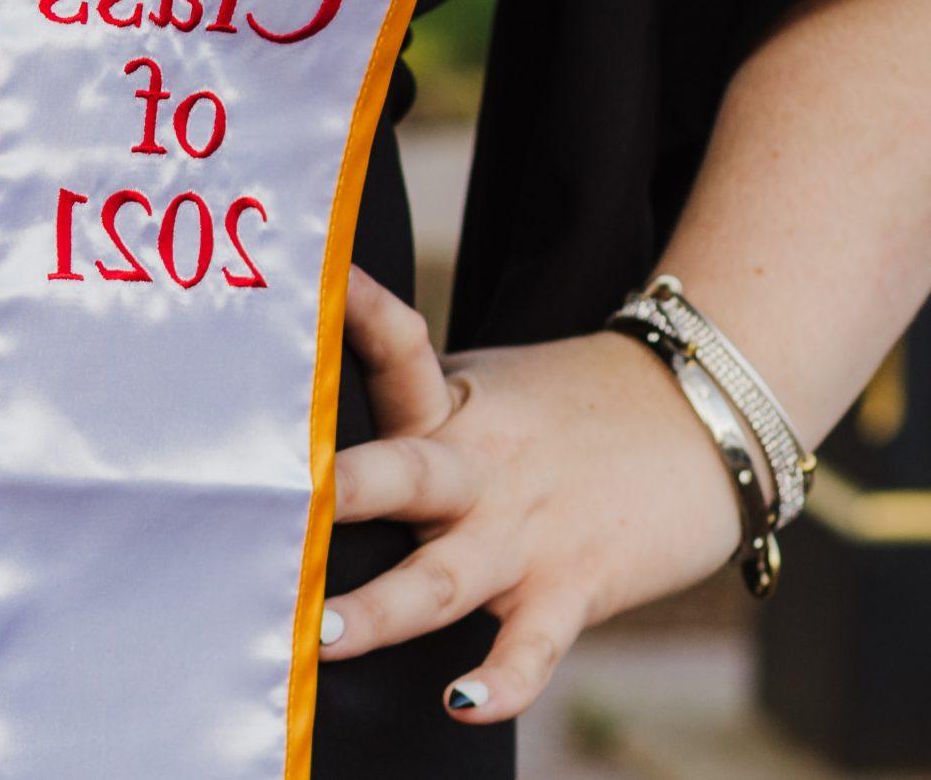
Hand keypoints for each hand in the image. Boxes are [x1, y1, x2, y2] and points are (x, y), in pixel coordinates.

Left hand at [321, 268, 742, 721]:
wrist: (708, 420)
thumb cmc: (570, 407)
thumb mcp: (486, 386)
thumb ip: (409, 400)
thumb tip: (303, 409)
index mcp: (450, 410)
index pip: (399, 352)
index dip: (362, 317)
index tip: (324, 282)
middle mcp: (477, 472)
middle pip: (403, 475)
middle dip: (343, 492)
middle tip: (276, 505)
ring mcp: (523, 535)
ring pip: (443, 579)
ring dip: (381, 610)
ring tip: (321, 634)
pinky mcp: (572, 589)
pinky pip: (531, 645)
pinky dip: (502, 680)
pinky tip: (462, 702)